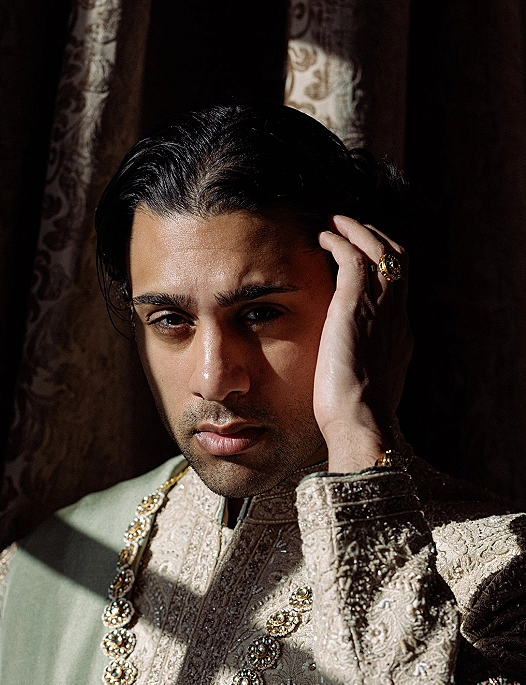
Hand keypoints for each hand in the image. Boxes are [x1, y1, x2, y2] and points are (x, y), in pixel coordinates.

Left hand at [313, 215, 412, 472]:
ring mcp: (379, 308)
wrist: (359, 424)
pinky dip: (339, 241)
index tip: (362, 256)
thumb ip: (360, 368)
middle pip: (398, 259)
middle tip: (350, 229)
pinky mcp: (355, 305)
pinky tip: (322, 237)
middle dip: (375, 238)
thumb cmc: (353, 418)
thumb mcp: (363, 388)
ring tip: (334, 222)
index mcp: (399, 336)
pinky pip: (352, 256)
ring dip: (356, 231)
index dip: (383, 266)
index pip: (398, 286)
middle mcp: (396, 316)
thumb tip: (344, 368)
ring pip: (379, 249)